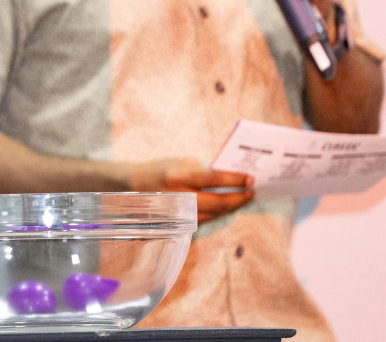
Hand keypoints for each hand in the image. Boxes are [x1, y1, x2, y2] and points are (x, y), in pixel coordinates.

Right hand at [127, 157, 254, 224]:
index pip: (214, 178)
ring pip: (215, 213)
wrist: (133, 186)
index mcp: (179, 176)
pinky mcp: (181, 223)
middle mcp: (180, 196)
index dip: (235, 179)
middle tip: (252, 192)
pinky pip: (207, 219)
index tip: (250, 178)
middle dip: (239, 197)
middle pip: (219, 201)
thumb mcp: (179, 163)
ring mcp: (180, 213)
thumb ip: (202, 170)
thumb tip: (228, 177)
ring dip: (233, 207)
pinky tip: (227, 208)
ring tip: (244, 199)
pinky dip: (220, 213)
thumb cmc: (159, 170)